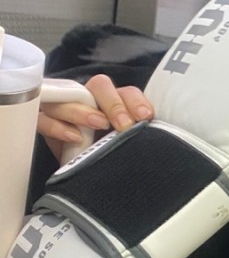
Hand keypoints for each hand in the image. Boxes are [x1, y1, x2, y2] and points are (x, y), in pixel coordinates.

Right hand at [39, 74, 153, 162]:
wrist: (77, 171)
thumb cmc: (103, 155)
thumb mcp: (120, 147)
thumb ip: (134, 139)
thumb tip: (155, 143)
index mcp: (113, 104)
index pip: (127, 92)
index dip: (136, 102)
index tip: (146, 117)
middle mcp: (89, 100)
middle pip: (99, 86)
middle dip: (114, 104)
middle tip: (124, 124)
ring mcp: (63, 108)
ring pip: (69, 98)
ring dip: (84, 110)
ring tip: (98, 124)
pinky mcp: (44, 121)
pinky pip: (44, 117)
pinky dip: (57, 125)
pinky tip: (74, 137)